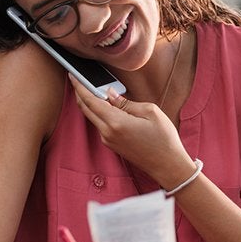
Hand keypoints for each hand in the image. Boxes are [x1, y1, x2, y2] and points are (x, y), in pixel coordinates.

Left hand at [69, 77, 193, 188]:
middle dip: (79, 93)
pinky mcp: (111, 145)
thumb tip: (110, 93)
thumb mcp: (150, 112)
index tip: (73, 75)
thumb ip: (126, 102)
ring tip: (91, 88)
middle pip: (86, 109)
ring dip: (89, 103)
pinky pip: (100, 125)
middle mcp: (107, 133)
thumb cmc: (164, 138)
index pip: (90, 101)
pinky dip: (98, 113)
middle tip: (77, 78)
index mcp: (116, 123)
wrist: (167, 165)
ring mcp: (108, 141)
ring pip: (92, 117)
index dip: (80, 87)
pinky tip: (104, 104)